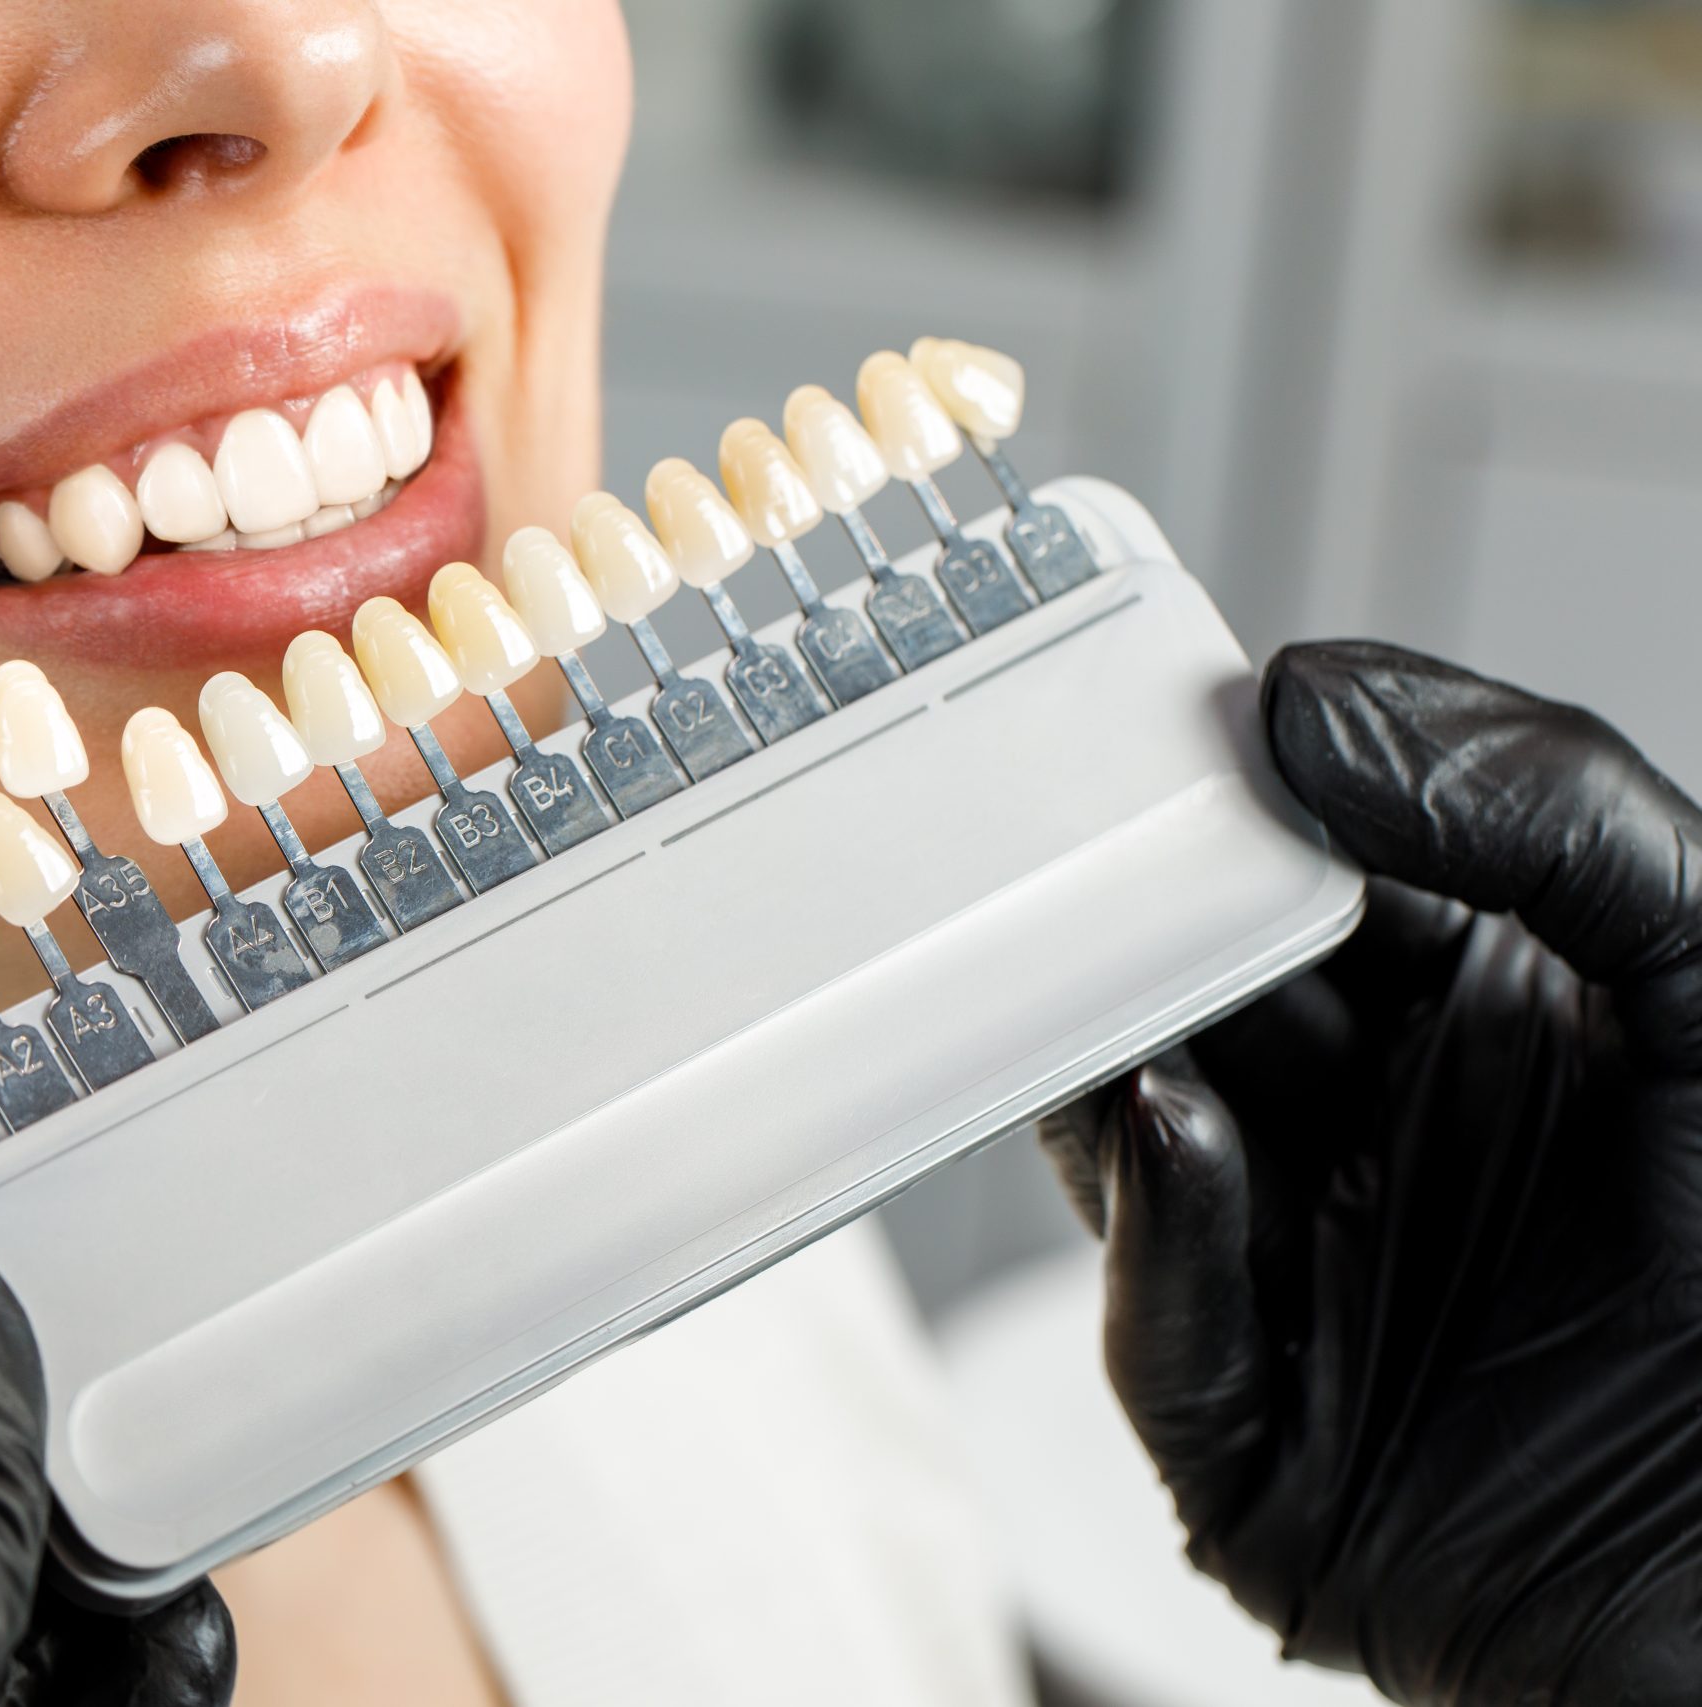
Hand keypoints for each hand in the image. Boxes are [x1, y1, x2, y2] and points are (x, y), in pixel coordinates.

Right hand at [1038, 642, 1701, 1704]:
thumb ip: (1543, 805)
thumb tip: (1310, 701)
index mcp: (1481, 1028)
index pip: (1308, 882)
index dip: (1238, 808)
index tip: (1174, 733)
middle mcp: (1380, 1149)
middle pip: (1196, 1000)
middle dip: (1140, 926)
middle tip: (1096, 848)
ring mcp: (1306, 1293)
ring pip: (1134, 1146)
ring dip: (1106, 1056)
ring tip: (1108, 982)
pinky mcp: (1252, 1454)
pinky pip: (1157, 1325)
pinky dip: (1155, 1220)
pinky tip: (1179, 1128)